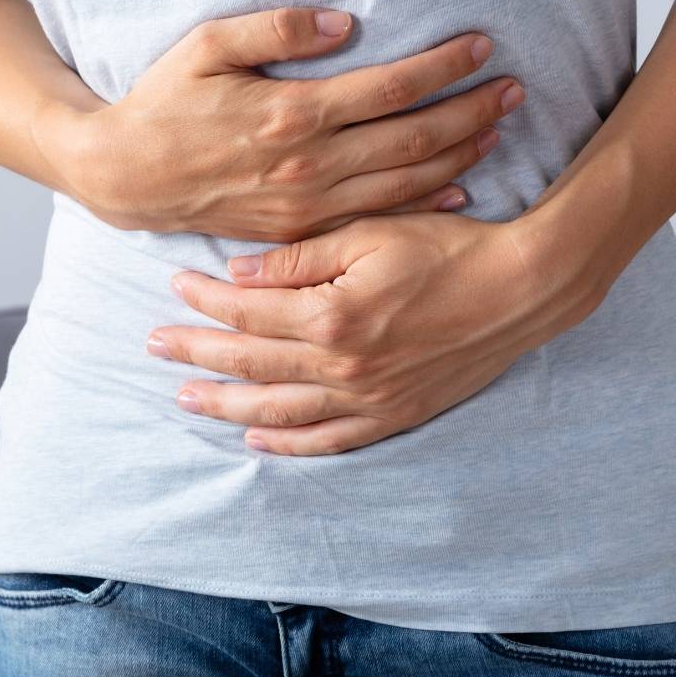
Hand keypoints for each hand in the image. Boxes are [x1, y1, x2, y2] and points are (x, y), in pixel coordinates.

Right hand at [42, 8, 524, 241]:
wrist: (125, 177)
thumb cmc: (165, 101)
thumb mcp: (207, 45)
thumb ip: (279, 30)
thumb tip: (348, 23)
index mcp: (291, 114)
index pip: (389, 88)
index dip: (442, 66)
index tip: (482, 45)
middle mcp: (308, 165)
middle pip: (412, 138)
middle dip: (471, 111)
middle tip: (515, 88)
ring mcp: (308, 205)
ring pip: (404, 181)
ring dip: (459, 155)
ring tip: (499, 128)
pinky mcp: (301, 230)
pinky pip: (377, 218)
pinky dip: (423, 203)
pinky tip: (458, 189)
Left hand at [146, 211, 604, 454]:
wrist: (521, 288)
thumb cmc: (448, 247)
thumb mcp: (370, 233)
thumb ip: (299, 258)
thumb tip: (237, 276)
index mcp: (333, 315)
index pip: (248, 313)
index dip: (206, 301)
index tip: (176, 285)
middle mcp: (344, 366)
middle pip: (251, 365)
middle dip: (197, 354)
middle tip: (154, 345)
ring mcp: (369, 398)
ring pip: (279, 411)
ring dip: (226, 404)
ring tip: (186, 395)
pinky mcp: (395, 414)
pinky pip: (329, 440)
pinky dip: (287, 443)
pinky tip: (254, 437)